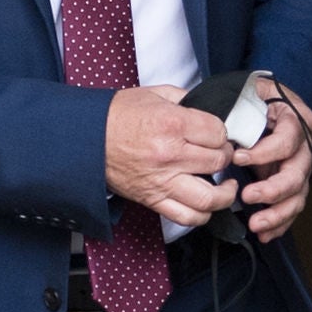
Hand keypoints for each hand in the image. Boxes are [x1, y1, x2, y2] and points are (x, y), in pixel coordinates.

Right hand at [104, 85, 232, 228]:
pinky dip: (202, 214)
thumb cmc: (116, 116)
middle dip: (225, 155)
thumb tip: (210, 107)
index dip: (222, 133)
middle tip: (220, 153)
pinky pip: (186, 216)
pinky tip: (207, 203)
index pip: (218, 133)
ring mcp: (162, 181)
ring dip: (224, 193)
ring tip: (226, 185)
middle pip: (218, 161)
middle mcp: (170, 154)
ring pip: (209, 197)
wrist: (86, 138)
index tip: (217, 134)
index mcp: (172, 124)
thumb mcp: (153, 94)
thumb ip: (186, 99)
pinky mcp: (153, 200)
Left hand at [229, 75, 311, 241]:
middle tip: (247, 196)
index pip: (287, 140)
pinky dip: (280, 224)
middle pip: (296, 173)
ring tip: (256, 225)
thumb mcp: (248, 91)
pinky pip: (292, 208)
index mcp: (296, 119)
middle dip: (272, 189)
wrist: (264, 105)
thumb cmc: (253, 98)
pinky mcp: (294, 184)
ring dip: (277, 214)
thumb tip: (223, 126)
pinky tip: (265, 235)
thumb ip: (240, 104)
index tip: (237, 158)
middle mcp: (306, 146)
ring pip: (297, 196)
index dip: (265, 152)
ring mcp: (301, 167)